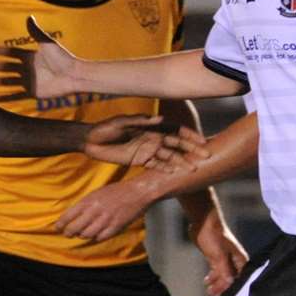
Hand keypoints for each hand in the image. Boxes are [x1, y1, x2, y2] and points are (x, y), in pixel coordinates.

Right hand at [0, 16, 82, 101]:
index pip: (8, 53)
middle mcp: (25, 69)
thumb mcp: (48, 44)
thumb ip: (36, 32)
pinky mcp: (31, 92)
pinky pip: (15, 95)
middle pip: (2, 67)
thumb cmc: (63, 58)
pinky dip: (4, 97)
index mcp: (28, 56)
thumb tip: (29, 17)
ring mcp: (27, 81)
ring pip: (5, 81)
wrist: (73, 75)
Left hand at [57, 180, 156, 240]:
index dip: (60, 224)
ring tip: (82, 233)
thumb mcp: (96, 193)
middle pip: (75, 228)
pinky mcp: (115, 227)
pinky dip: (95, 237)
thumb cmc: (116, 191)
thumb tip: (72, 215)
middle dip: (68, 233)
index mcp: (88, 201)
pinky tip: (96, 234)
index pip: (68, 216)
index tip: (57, 228)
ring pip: (86, 235)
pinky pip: (100, 238)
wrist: (137, 192)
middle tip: (67, 234)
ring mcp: (105, 220)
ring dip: (82, 235)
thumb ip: (85, 204)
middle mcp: (95, 211)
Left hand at [83, 114, 209, 171]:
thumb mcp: (120, 122)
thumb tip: (159, 120)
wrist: (90, 140)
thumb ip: (140, 122)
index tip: (200, 140)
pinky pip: (157, 166)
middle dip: (191, 149)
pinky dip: (167, 170)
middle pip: (177, 144)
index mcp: (150, 126)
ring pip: (170, 156)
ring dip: (182, 162)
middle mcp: (153, 138)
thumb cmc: (105, 128)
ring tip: (194, 169)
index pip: (174, 129)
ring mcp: (148, 150)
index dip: (188, 134)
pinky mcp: (140, 160)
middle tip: (206, 156)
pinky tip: (177, 176)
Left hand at [189, 212, 248, 295]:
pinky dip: (213, 277)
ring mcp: (225, 258)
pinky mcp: (215, 256)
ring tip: (209, 291)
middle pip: (232, 279)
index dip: (234, 289)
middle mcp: (234, 260)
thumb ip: (225, 270)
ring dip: (217, 284)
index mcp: (240, 260)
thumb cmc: (215, 235)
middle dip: (224, 288)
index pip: (241, 279)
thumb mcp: (219, 255)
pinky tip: (207, 282)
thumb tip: (230, 284)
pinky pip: (216, 271)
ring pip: (223, 276)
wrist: (204, 221)